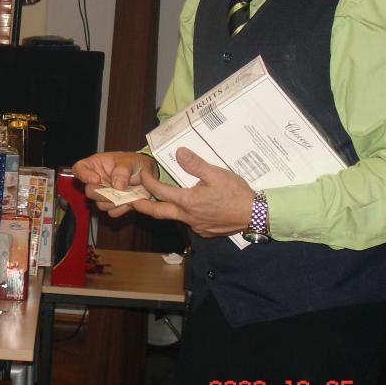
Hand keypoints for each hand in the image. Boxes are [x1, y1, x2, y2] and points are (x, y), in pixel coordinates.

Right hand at [72, 151, 157, 217]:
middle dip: (102, 193)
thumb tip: (117, 185)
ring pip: (100, 204)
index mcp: (95, 165)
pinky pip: (112, 212)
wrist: (148, 176)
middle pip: (89, 191)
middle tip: (117, 191)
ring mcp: (103, 194)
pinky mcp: (112, 205)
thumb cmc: (135, 163)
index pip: (79, 168)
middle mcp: (96, 181)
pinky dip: (122, 208)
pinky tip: (131, 201)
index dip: (84, 175)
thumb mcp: (130, 161)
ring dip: (115, 202)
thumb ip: (123, 171)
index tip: (96, 179)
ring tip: (129, 194)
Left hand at [129, 147, 252, 237]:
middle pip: (158, 212)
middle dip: (142, 206)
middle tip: (130, 201)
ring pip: (173, 218)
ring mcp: (196, 226)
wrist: (255, 215)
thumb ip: (195, 164)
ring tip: (155, 201)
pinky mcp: (205, 231)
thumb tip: (179, 153)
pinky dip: (181, 215)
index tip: (142, 175)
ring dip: (162, 210)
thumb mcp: (216, 174)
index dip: (148, 183)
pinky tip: (185, 208)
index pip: (160, 191)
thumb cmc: (236, 194)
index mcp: (188, 201)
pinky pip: (188, 223)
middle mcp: (188, 217)